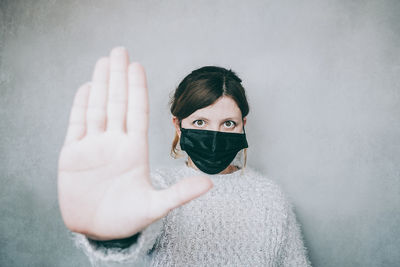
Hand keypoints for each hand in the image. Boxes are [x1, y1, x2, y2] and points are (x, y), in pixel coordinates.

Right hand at [57, 47, 212, 240]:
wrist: (97, 231)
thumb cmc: (127, 219)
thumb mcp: (155, 208)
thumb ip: (179, 194)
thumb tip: (211, 184)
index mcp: (135, 151)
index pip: (137, 112)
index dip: (137, 89)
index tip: (138, 66)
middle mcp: (115, 143)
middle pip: (117, 103)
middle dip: (118, 77)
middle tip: (120, 50)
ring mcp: (94, 147)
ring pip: (97, 108)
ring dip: (100, 84)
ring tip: (104, 61)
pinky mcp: (73, 155)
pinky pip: (77, 124)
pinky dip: (80, 106)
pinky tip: (87, 87)